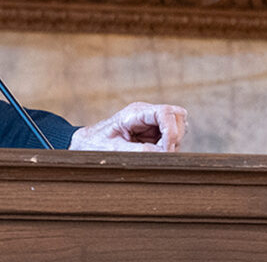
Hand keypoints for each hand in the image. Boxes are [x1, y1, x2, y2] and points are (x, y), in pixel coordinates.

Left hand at [68, 102, 187, 151]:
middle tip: (161, 153)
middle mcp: (146, 114)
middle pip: (177, 116)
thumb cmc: (96, 144)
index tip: (166, 150)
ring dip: (172, 143)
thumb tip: (161, 154)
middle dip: (174, 137)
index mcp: (135, 113)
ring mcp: (151, 122)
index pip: (166, 112)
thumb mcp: (114, 149)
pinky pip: (172, 137)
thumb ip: (137, 151)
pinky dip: (169, 147)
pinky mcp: (154, 132)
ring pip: (178, 127)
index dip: (172, 131)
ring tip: (154, 153)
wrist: (88, 144)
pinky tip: (154, 154)